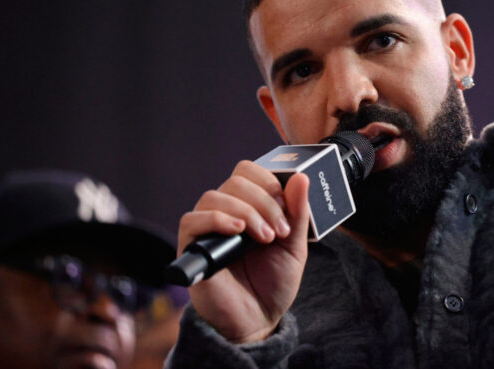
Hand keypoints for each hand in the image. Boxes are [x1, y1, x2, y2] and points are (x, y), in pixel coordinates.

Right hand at [176, 161, 309, 342]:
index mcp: (248, 206)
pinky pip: (191, 220)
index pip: (248, 172)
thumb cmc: (273, 283)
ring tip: (265, 238)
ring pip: (214, 197)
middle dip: (263, 202)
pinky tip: (238, 231)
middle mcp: (225, 212)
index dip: (268, 182)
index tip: (287, 209)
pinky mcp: (191, 248)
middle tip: (278, 231)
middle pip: (235, 181)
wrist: (258, 321)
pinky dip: (216, 219)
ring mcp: (207, 229)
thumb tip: (301, 178)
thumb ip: (298, 212)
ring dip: (246, 212)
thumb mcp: (294, 246)